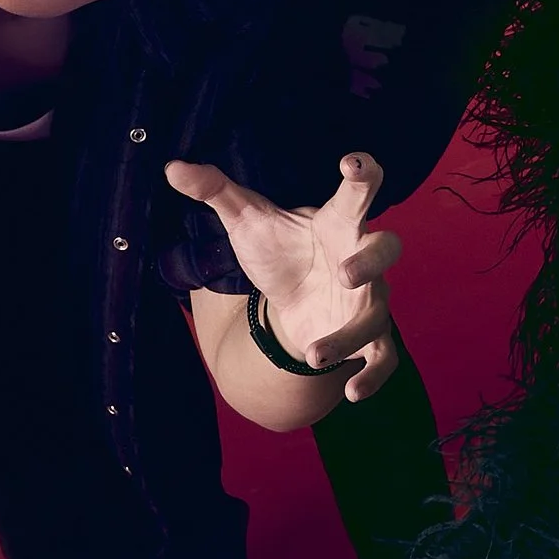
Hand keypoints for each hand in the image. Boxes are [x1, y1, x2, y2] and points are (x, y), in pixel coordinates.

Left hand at [165, 151, 401, 397]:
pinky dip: (375, 376)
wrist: (291, 298)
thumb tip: (172, 167)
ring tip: (315, 356)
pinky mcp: (366, 335)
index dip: (363, 175)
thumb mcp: (246, 220)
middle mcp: (360, 257)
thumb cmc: (279, 250)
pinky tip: (353, 394)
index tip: (354, 164)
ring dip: (350, 336)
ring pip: (377, 314)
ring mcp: (368, 298)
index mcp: (336, 221)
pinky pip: (384, 356)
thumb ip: (215, 191)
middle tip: (344, 274)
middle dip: (370, 262)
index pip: (357, 192)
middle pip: (386, 250)